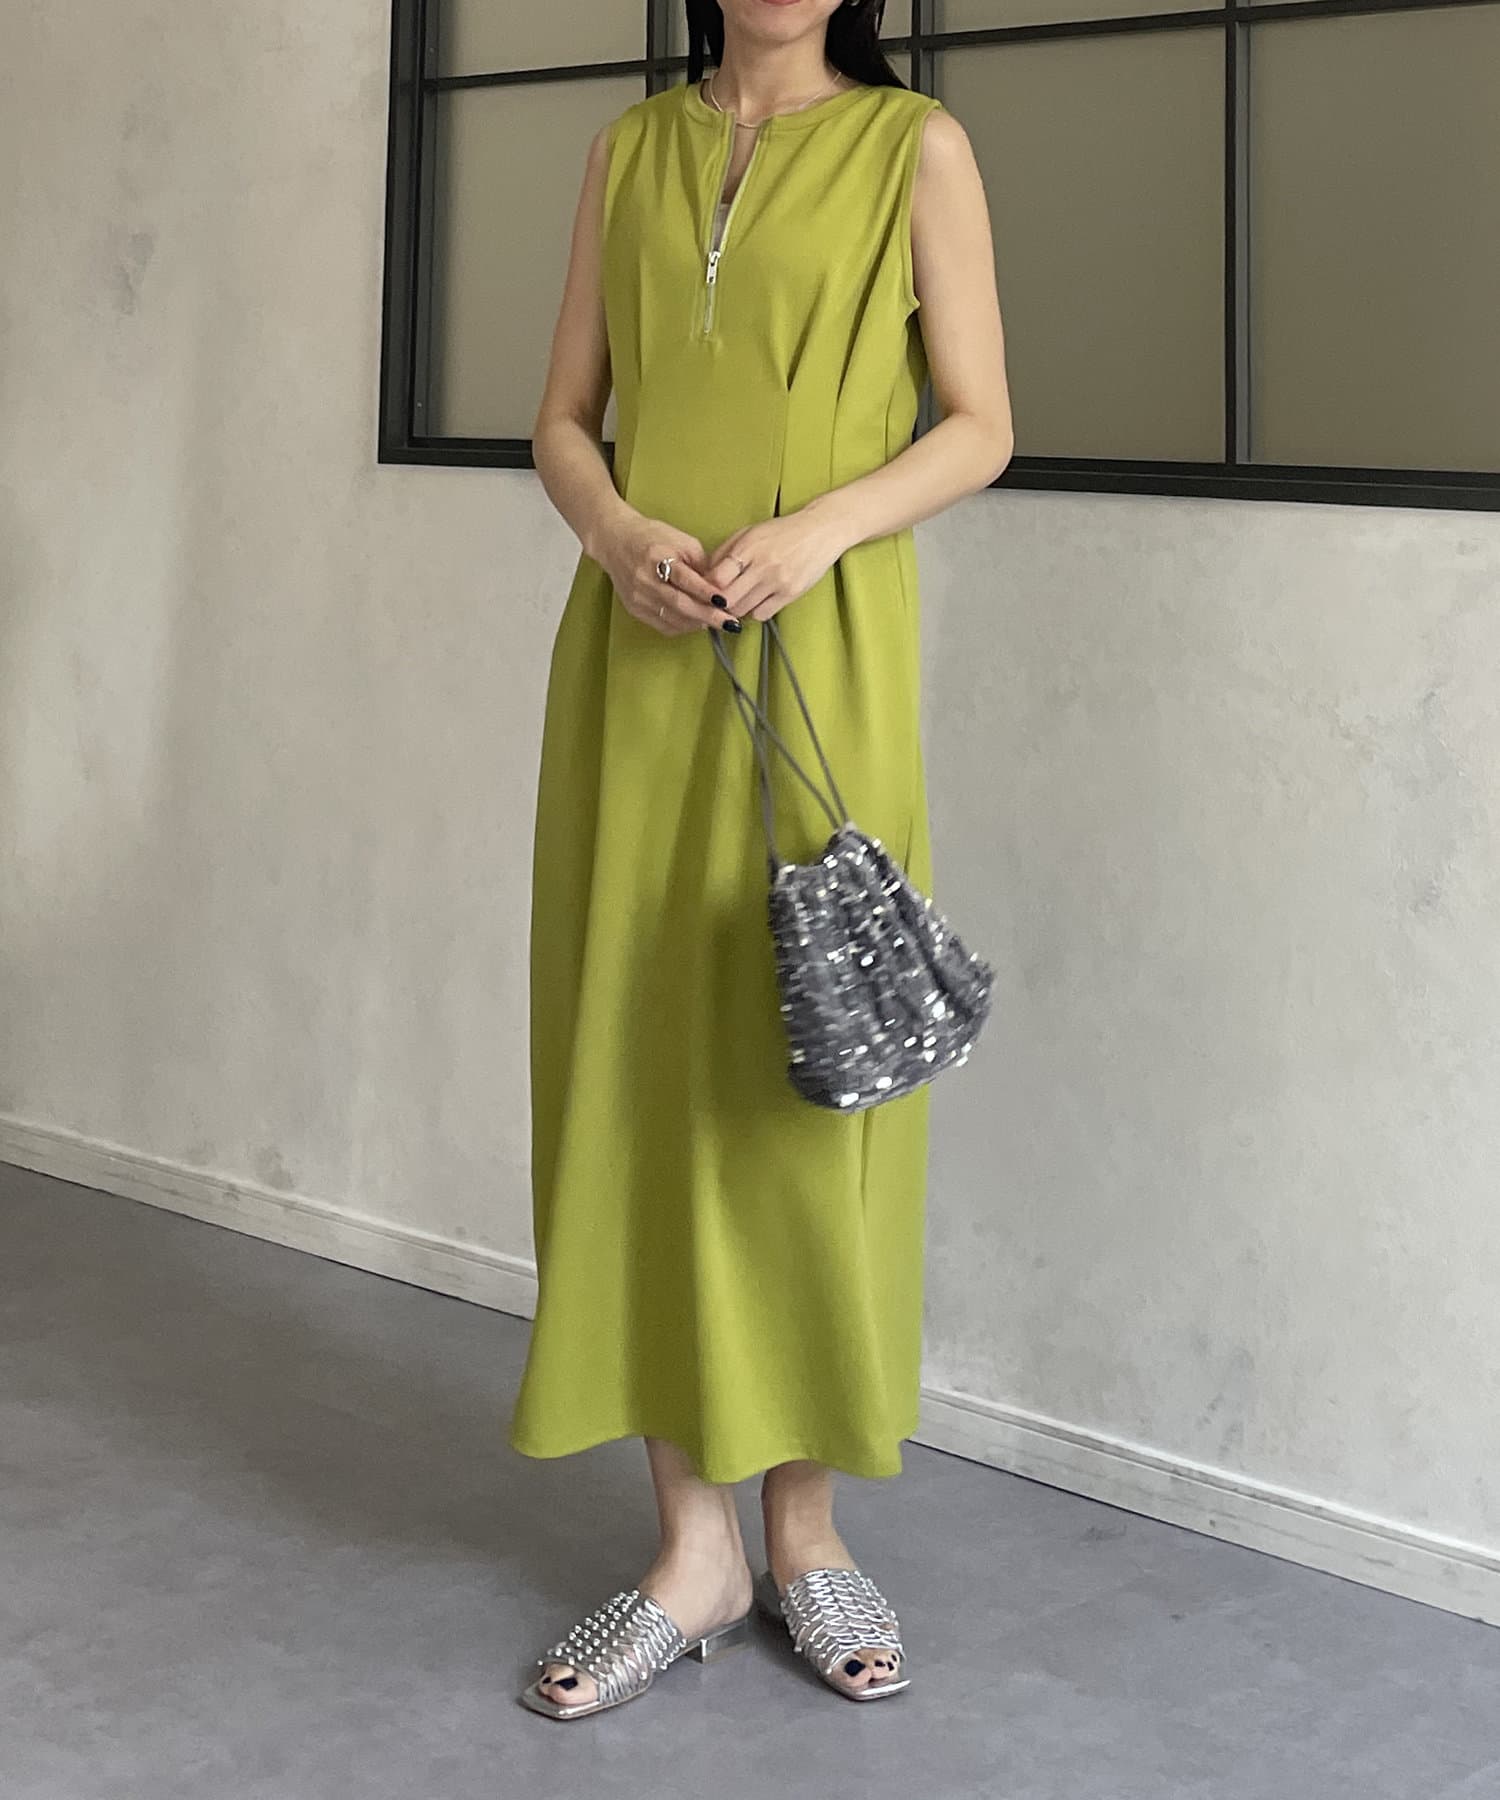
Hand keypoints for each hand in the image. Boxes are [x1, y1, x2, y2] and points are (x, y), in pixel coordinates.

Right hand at [596, 511, 736, 637]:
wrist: (615, 541)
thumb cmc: (652, 537)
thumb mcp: (681, 541)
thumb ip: (701, 564)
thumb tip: (720, 588)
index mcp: (657, 556)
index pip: (684, 578)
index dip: (705, 592)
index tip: (725, 602)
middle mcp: (644, 579)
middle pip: (679, 603)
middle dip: (708, 616)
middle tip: (730, 624)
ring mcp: (638, 597)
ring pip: (673, 618)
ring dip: (698, 623)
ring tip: (719, 623)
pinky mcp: (634, 608)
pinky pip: (663, 625)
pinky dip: (683, 626)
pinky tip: (697, 623)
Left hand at [704, 505, 849, 622]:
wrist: (820, 531)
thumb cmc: (781, 531)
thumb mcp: (749, 532)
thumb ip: (725, 552)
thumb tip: (704, 575)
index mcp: (748, 547)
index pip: (717, 577)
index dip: (707, 587)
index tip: (706, 589)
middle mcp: (762, 566)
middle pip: (728, 599)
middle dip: (718, 603)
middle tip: (716, 602)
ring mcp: (777, 582)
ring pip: (743, 610)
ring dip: (735, 609)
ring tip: (737, 600)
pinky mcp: (790, 594)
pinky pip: (762, 614)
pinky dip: (754, 612)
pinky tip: (756, 602)